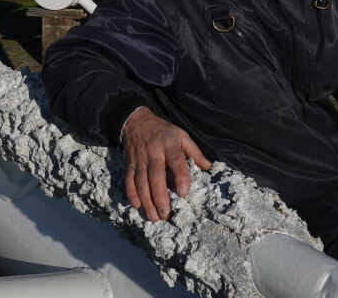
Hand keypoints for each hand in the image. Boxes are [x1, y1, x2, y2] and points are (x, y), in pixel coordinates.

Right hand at [120, 107, 211, 221]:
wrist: (136, 121)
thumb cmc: (163, 131)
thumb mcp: (181, 135)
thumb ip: (194, 151)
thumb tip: (208, 167)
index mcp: (169, 145)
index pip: (176, 161)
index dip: (180, 177)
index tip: (184, 193)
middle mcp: (153, 153)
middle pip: (156, 176)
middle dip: (160, 197)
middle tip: (166, 214)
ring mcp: (139, 159)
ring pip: (141, 182)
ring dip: (147, 200)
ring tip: (154, 217)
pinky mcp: (129, 164)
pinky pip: (129, 180)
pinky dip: (131, 193)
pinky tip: (137, 205)